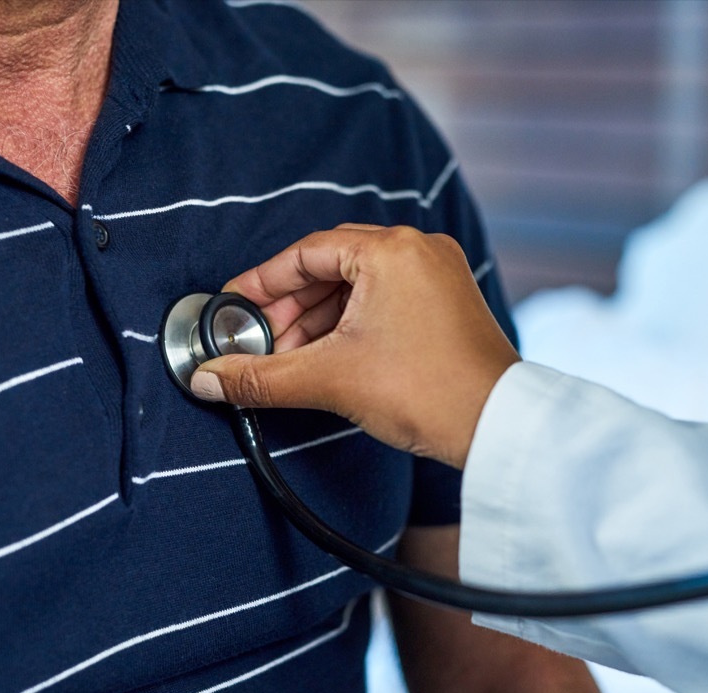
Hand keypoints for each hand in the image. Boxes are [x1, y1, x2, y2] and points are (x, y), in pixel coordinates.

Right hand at [190, 224, 519, 468]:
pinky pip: (386, 299)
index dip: (261, 284)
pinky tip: (329, 357)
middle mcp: (419, 250)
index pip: (305, 254)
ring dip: (319, 320)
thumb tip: (208, 379)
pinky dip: (352, 324)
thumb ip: (261, 377)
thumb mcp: (330, 380)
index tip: (234, 309)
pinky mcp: (449, 302)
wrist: (498, 427)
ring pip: (358, 286)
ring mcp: (439, 274)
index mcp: (391, 250)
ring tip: (290, 359)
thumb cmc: (428, 392)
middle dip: (289, 308)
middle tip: (258, 342)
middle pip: (331, 267)